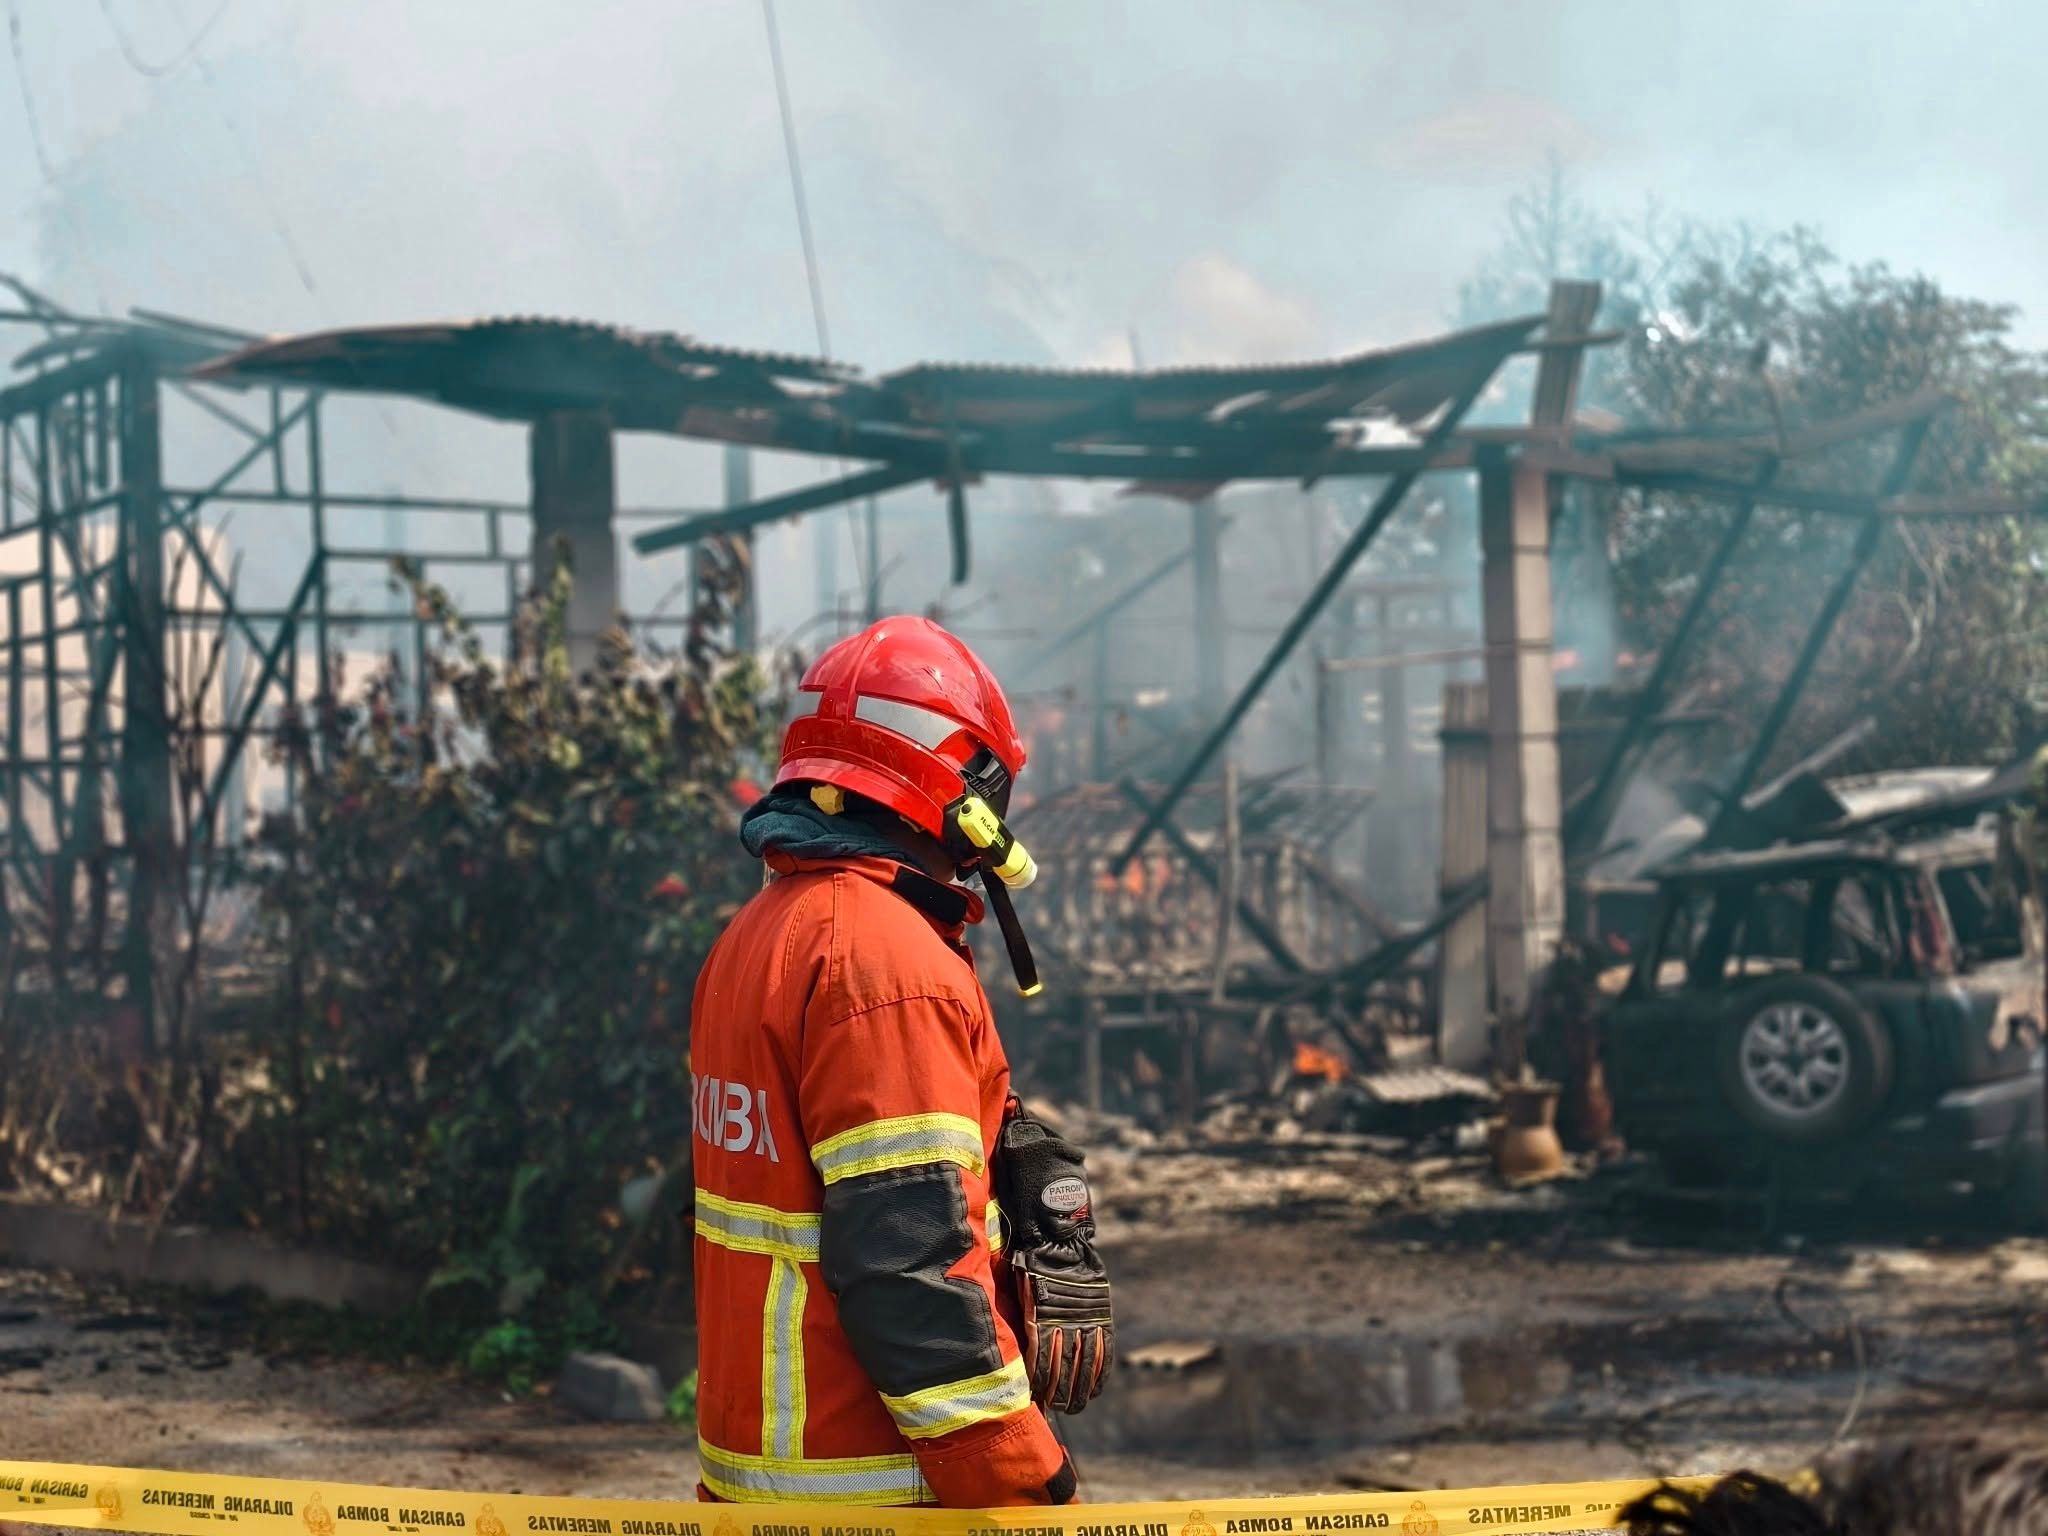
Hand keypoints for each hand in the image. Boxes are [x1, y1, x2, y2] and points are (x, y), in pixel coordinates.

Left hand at [1013, 1239, 1112, 1413]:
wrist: (1060, 1240)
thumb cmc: (1029, 1263)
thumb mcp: (1017, 1291)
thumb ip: (1019, 1319)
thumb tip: (1009, 1350)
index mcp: (1039, 1319)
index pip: (1040, 1363)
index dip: (1037, 1385)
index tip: (1034, 1401)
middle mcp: (1064, 1324)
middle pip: (1062, 1370)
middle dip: (1057, 1395)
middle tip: (1054, 1411)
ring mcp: (1085, 1321)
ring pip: (1083, 1366)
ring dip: (1078, 1391)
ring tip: (1073, 1408)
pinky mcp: (1100, 1317)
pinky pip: (1103, 1352)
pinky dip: (1099, 1374)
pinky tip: (1094, 1391)